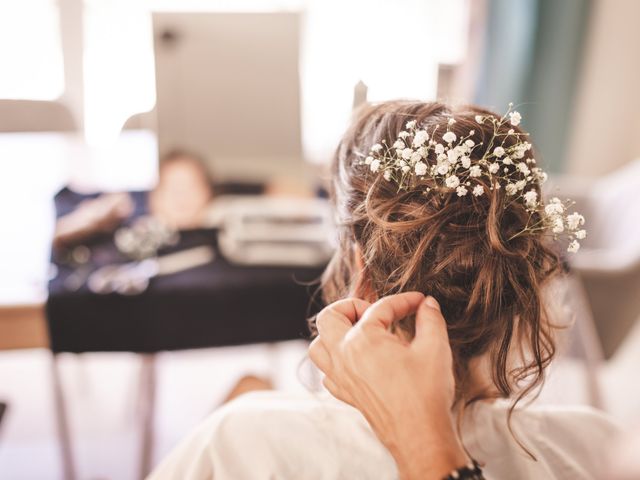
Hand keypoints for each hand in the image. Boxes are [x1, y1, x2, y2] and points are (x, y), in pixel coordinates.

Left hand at [309, 292, 467, 479]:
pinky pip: (326, 371)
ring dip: (334, 333)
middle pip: (329, 317)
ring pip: (318, 345)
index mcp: (363, 340)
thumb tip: (427, 304)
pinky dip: (335, 361)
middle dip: (350, 307)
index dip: (403, 301)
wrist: (420, 436)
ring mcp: (340, 377)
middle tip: (375, 313)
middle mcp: (344, 356)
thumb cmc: (425, 393)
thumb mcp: (435, 348)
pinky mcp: (345, 394)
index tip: (419, 302)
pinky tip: (357, 361)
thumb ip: (430, 319)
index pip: (380, 308)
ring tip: (359, 332)